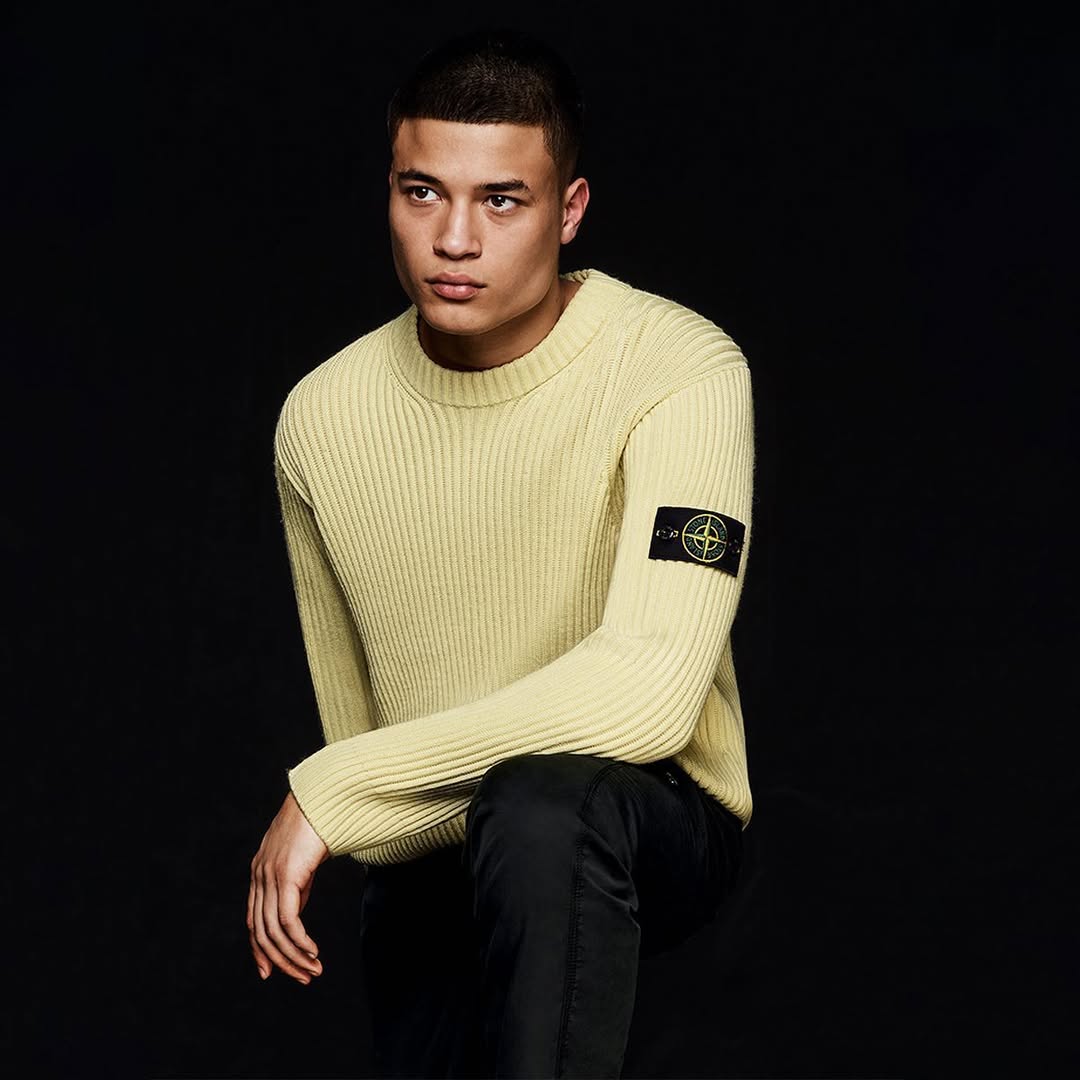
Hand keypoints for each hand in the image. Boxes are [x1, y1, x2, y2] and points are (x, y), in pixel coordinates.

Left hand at [247, 791, 330, 984]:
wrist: (323, 797)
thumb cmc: (318, 823)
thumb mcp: (301, 860)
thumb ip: (295, 885)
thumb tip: (294, 914)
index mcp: (260, 873)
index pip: (253, 922)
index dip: (260, 950)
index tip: (271, 971)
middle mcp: (260, 876)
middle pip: (262, 933)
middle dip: (281, 961)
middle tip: (302, 978)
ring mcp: (270, 876)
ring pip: (275, 931)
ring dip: (295, 956)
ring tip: (314, 970)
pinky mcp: (286, 875)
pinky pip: (288, 920)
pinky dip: (299, 942)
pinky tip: (313, 952)